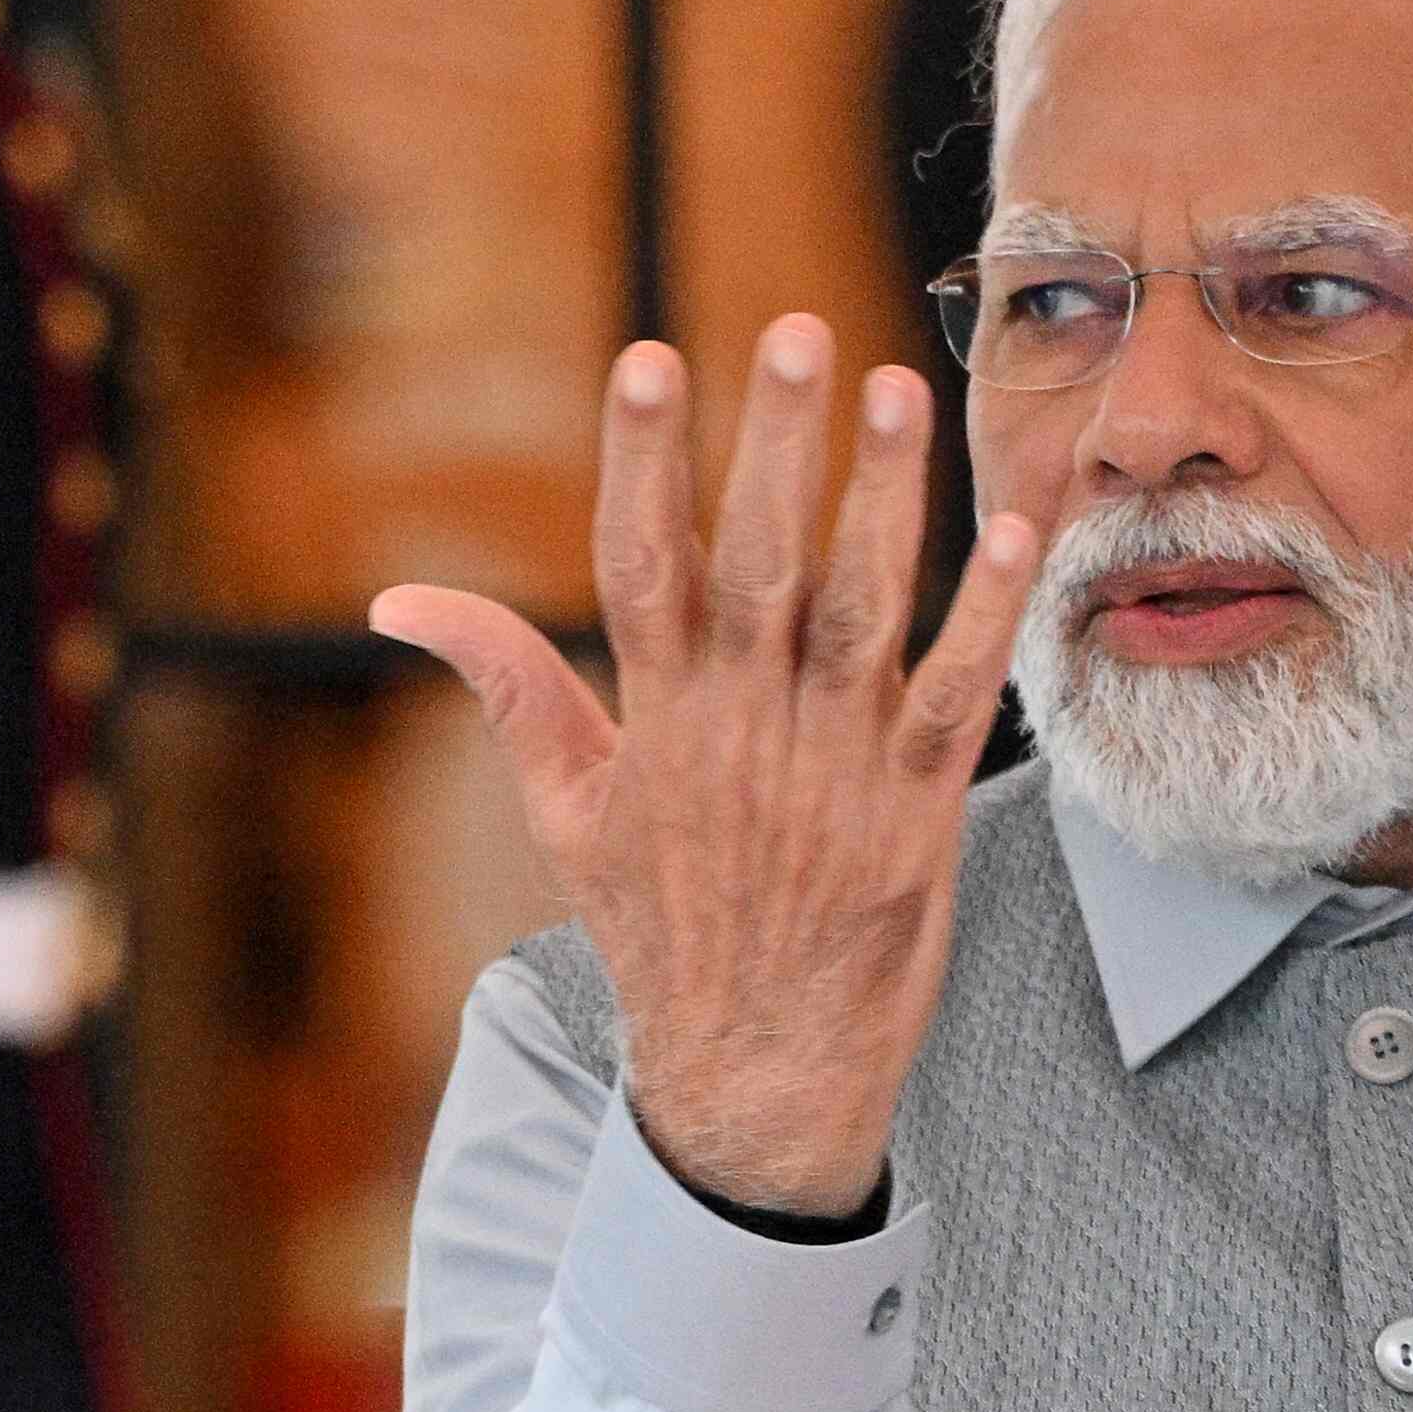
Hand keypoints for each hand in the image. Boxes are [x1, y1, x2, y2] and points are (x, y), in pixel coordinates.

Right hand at [372, 318, 1042, 1220]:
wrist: (755, 1076)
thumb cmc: (663, 932)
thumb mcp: (567, 813)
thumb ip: (508, 687)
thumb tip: (401, 599)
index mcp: (656, 722)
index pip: (641, 565)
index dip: (642, 461)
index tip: (650, 356)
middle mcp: (743, 731)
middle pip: (756, 564)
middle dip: (775, 446)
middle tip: (799, 334)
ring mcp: (835, 768)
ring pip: (860, 610)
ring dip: (883, 499)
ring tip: (898, 390)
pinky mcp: (916, 810)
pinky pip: (957, 695)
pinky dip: (986, 615)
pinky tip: (1010, 528)